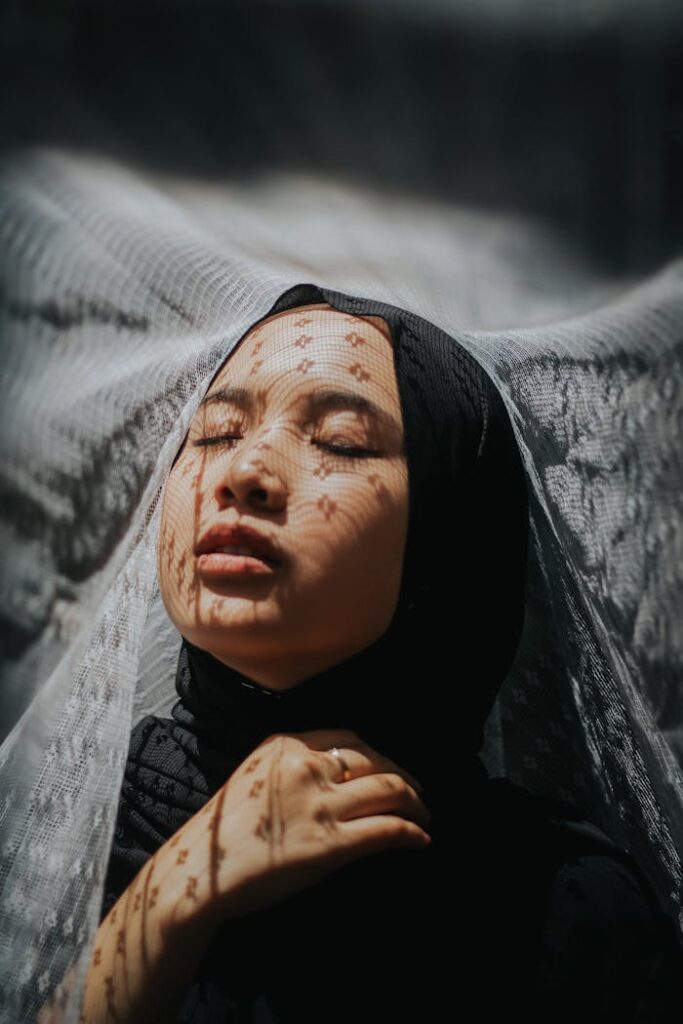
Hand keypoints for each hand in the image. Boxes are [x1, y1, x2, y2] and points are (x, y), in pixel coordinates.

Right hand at [155, 728, 431, 934]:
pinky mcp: (331, 843)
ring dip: (416, 803)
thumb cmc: (222, 833)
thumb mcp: (253, 776)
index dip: (377, 754)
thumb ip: (290, 767)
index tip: (390, 767)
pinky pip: (386, 829)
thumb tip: (333, 776)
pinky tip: (420, 840)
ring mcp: (320, 804)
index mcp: (286, 745)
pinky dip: (411, 832)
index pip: (348, 739)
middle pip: (374, 760)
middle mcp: (307, 766)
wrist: (200, 873)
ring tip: (425, 815)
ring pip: (389, 790)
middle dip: (403, 776)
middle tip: (418, 792)